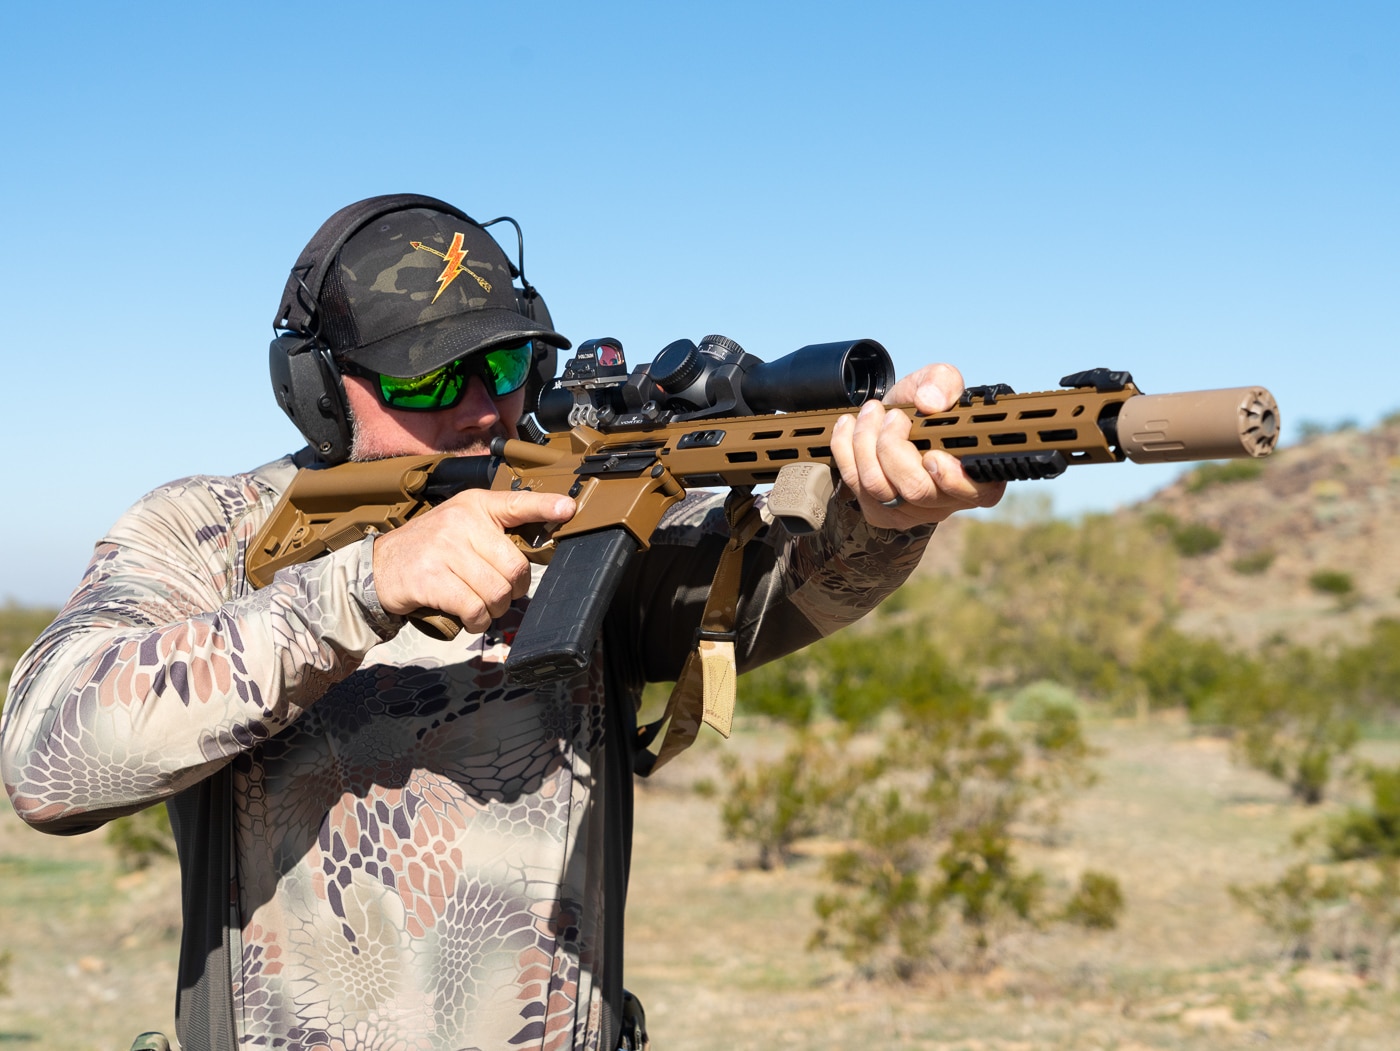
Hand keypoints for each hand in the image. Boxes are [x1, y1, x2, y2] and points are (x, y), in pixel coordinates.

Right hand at [371, 489, 575, 632]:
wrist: (380, 567)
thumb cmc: (432, 549)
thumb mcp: (461, 526)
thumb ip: (496, 532)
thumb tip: (538, 553)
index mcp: (475, 505)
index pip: (517, 503)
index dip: (545, 507)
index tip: (568, 509)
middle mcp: (461, 521)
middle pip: (515, 566)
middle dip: (514, 590)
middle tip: (500, 592)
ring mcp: (445, 549)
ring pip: (497, 592)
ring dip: (495, 609)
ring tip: (479, 604)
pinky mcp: (431, 579)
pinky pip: (475, 609)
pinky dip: (477, 621)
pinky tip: (467, 616)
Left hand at [830, 363, 1005, 528]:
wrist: (891, 420)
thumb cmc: (924, 408)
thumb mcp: (939, 381)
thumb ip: (943, 382)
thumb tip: (930, 401)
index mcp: (978, 474)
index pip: (977, 492)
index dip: (954, 478)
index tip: (933, 454)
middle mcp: (946, 500)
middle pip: (916, 490)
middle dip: (894, 446)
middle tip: (892, 416)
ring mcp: (910, 511)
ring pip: (879, 487)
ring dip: (866, 442)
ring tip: (871, 412)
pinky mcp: (879, 512)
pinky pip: (854, 484)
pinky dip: (845, 449)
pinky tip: (849, 426)